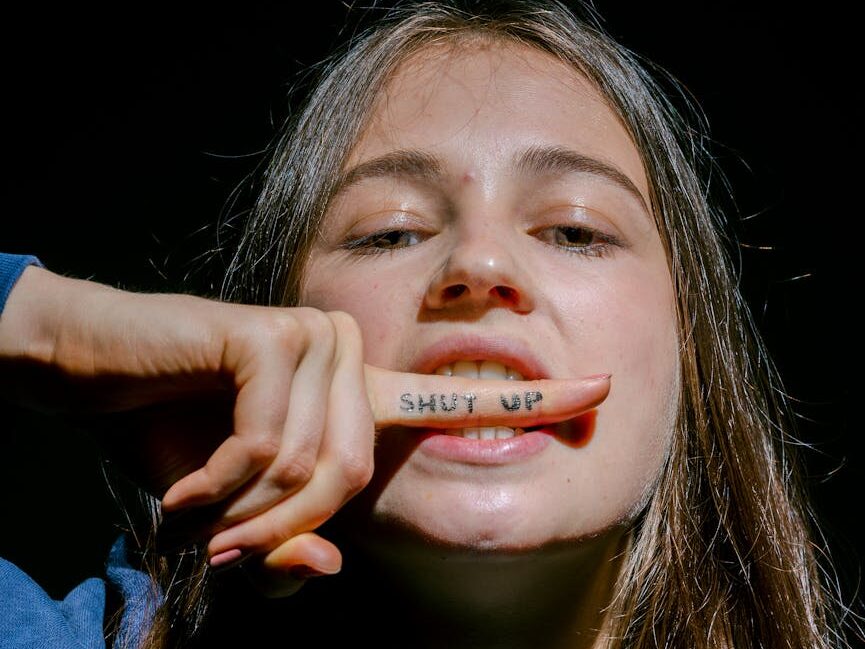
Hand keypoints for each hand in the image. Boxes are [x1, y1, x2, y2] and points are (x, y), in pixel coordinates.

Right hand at [0, 266, 610, 596]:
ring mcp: (317, 340)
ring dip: (243, 509)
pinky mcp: (274, 335)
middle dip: (282, 529)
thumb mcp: (238, 520)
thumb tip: (327, 567)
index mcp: (360, 399)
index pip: (460, 400)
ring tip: (201, 496)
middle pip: (356, 476)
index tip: (602, 390)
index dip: (538, 400)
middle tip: (224, 535)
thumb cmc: (181, 442)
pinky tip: (187, 470)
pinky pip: (272, 444)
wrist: (106, 378)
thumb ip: (287, 552)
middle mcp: (351, 361)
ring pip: (314, 466)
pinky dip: (219, 483)